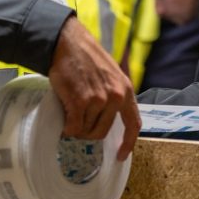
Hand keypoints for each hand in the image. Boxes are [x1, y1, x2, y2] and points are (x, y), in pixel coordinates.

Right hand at [48, 16, 139, 160]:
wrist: (68, 43)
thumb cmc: (86, 57)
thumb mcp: (110, 74)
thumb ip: (113, 95)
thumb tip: (106, 120)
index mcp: (125, 90)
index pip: (133, 124)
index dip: (128, 143)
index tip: (121, 154)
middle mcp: (115, 96)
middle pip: (102, 132)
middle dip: (89, 131)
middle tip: (78, 121)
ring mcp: (98, 100)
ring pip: (86, 130)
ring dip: (76, 126)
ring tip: (71, 110)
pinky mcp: (81, 101)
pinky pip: (74, 127)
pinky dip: (67, 127)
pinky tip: (64, 118)